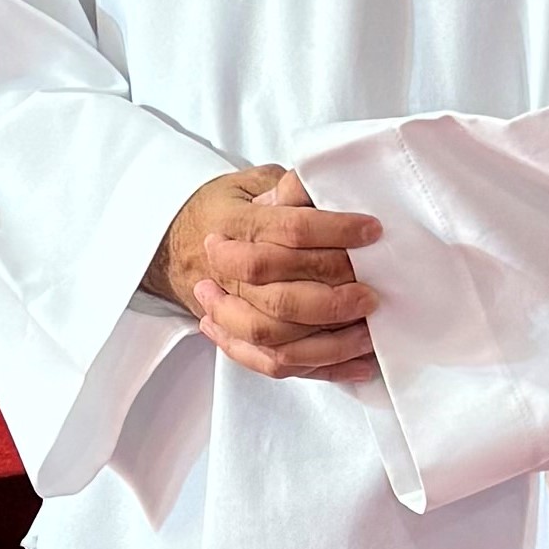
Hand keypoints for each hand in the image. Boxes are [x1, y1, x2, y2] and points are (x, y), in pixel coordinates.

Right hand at [155, 162, 380, 380]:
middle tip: (370, 295)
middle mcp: (227, 275)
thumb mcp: (254, 184)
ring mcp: (233, 311)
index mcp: (234, 226)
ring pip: (275, 340)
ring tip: (368, 333)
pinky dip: (320, 368)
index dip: (333, 230)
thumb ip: (288, 187)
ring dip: (328, 343)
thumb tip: (326, 179)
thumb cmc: (230, 210)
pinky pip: (276, 365)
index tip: (371, 230)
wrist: (177, 242)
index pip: (288, 230)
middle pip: (279, 298)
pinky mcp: (243, 340)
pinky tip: (358, 363)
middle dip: (331, 301)